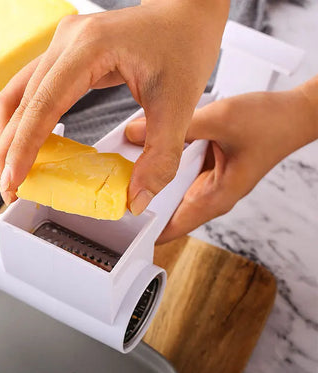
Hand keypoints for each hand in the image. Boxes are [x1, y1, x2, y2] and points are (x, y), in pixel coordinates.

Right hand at [0, 0, 228, 210]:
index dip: (24, 148)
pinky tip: (34, 143)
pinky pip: (34, 89)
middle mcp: (67, 43)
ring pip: (19, 94)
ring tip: (15, 168)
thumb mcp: (179, 105)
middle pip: (20, 101)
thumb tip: (137, 198)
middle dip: (10, 148)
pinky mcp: (68, 56)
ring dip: (13, 134)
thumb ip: (160, 157)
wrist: (187, 13)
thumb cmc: (184, 43)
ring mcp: (63, 46)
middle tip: (10, 186)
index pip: (42, 105)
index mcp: (88, 49)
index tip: (14, 180)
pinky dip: (28, 120)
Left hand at [125, 84, 317, 242]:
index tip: (115, 221)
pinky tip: (144, 151)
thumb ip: (178, 126)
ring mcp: (206, 184)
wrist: (294, 114)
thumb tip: (134, 132)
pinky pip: (175, 174)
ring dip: (147, 182)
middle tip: (109, 190)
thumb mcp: (221, 119)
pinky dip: (160, 165)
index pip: (170, 229)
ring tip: (119, 171)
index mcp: (214, 198)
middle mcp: (208, 196)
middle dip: (137, 202)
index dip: (141, 229)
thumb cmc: (270, 123)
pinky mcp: (205, 169)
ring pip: (167, 192)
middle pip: (163, 211)